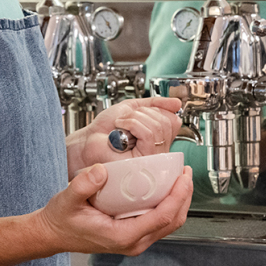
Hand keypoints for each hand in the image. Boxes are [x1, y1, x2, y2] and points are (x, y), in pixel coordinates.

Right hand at [36, 162, 192, 255]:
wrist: (53, 234)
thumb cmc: (61, 221)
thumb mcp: (67, 199)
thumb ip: (83, 185)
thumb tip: (102, 171)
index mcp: (123, 236)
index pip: (162, 217)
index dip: (178, 196)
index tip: (183, 177)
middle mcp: (133, 242)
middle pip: (173, 221)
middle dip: (184, 196)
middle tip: (185, 172)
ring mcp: (135, 241)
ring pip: (169, 223)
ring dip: (179, 200)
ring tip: (179, 178)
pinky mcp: (134, 235)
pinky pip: (160, 222)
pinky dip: (168, 205)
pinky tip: (165, 188)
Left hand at [66, 97, 182, 177]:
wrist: (89, 139)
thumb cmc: (106, 128)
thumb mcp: (133, 107)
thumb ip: (156, 104)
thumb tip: (177, 103)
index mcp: (158, 137)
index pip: (174, 120)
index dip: (157, 110)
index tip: (141, 112)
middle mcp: (158, 149)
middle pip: (168, 122)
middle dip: (144, 113)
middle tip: (128, 119)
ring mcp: (151, 157)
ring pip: (159, 127)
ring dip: (135, 118)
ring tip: (122, 124)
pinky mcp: (142, 161)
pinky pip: (149, 135)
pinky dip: (133, 123)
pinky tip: (121, 128)